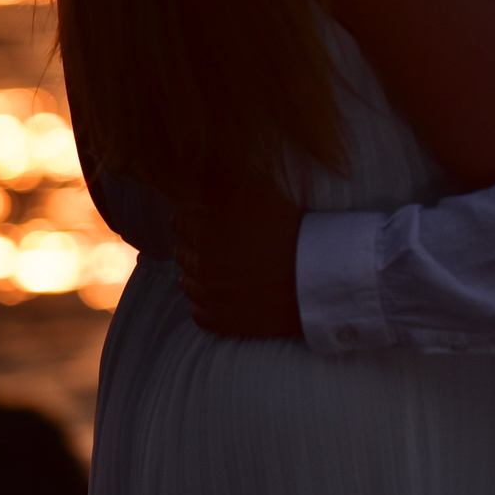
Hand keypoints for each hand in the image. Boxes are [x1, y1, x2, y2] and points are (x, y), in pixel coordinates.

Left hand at [173, 181, 303, 339]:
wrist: (315, 277)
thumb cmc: (292, 231)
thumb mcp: (260, 194)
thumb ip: (224, 184)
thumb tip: (201, 173)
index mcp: (207, 231)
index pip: (180, 222)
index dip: (187, 217)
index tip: (195, 217)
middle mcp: (202, 263)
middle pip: (182, 252)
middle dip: (191, 245)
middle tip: (207, 242)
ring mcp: (211, 295)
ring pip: (187, 283)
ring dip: (194, 273)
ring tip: (208, 269)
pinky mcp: (222, 321)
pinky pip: (197, 313)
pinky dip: (202, 303)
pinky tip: (213, 296)